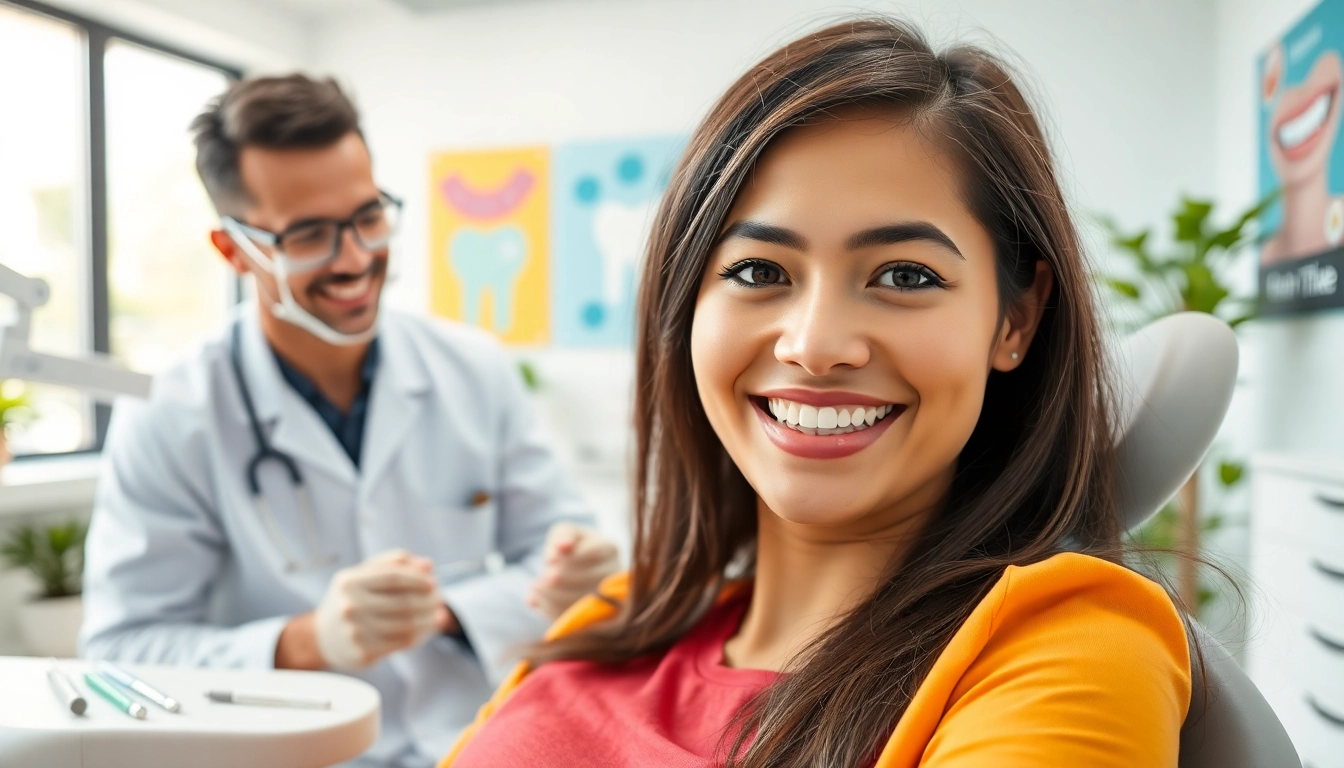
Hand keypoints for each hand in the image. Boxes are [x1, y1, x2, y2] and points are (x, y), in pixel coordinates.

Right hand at [313, 550, 445, 669]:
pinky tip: (425, 629)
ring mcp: (355, 632)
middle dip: (428, 601)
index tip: (432, 583)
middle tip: (440, 600)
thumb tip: (427, 565)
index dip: (418, 579)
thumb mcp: (363, 575)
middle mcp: (350, 606)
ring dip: (428, 620)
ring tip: (438, 615)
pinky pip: (401, 643)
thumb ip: (393, 564)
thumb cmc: (350, 600)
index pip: (393, 577)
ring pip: (406, 625)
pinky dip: (420, 635)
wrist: (321, 637)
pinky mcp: (362, 653)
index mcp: (350, 582)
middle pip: (403, 602)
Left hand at [527, 523, 620, 619]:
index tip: (550, 560)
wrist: (574, 567)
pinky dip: (551, 609)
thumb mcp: (565, 532)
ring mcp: (606, 597)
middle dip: (562, 579)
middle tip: (543, 576)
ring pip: (581, 601)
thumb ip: (562, 535)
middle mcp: (614, 574)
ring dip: (554, 595)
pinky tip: (536, 599)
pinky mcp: (592, 615)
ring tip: (535, 586)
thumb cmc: (571, 545)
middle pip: (590, 580)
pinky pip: (572, 617)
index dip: (570, 559)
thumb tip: (562, 547)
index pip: (593, 554)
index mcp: (610, 549)